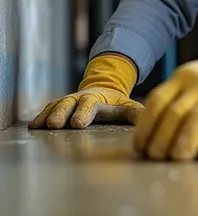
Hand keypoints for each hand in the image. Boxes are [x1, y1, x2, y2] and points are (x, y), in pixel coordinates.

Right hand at [28, 86, 143, 129]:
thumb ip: (135, 113)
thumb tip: (147, 120)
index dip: (83, 113)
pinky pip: (47, 109)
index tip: (77, 124)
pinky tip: (32, 127)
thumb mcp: (127, 106)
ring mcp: (67, 101)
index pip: (89, 105)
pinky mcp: (58, 106)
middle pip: (68, 105)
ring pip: (55, 106)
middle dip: (61, 114)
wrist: (103, 88)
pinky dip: (40, 117)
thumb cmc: (116, 103)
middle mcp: (78, 98)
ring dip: (47, 116)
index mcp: (96, 99)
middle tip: (54, 125)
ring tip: (38, 127)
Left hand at [134, 57, 197, 161]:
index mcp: (182, 77)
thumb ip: (173, 101)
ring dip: (185, 141)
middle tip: (156, 159)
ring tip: (178, 160)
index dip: (145, 127)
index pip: (157, 101)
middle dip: (161, 139)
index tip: (140, 148)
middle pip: (174, 112)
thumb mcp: (191, 83)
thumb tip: (147, 139)